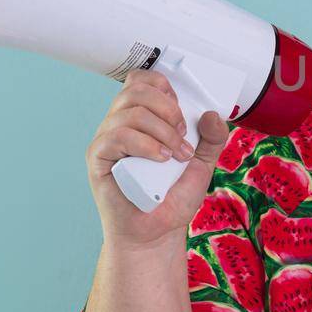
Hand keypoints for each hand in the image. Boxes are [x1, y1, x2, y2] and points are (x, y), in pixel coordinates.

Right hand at [85, 68, 229, 250]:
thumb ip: (212, 138)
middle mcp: (120, 123)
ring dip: (161, 131)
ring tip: (175, 155)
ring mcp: (107, 140)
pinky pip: (116, 137)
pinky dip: (145, 145)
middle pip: (136, 91)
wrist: (158, 230)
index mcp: (141, 117)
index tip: (182, 110)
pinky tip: (161, 160)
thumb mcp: (203, 163)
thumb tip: (211, 114)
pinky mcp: (98, 158)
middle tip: (182, 136)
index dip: (163, 86)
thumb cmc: (172, 195)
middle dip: (167, 109)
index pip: (141, 81)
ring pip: (129, 113)